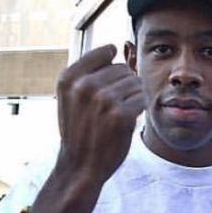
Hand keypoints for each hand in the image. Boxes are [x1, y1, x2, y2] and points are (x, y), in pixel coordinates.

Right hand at [55, 44, 145, 186]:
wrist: (81, 165)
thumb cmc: (80, 130)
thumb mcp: (71, 96)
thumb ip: (87, 72)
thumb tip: (114, 47)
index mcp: (69, 78)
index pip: (105, 52)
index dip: (113, 65)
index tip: (111, 81)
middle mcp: (84, 86)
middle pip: (123, 68)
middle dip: (124, 84)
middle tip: (114, 106)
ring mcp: (103, 100)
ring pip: (135, 83)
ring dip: (133, 97)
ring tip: (119, 113)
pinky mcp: (121, 115)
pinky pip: (142, 99)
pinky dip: (139, 109)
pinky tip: (127, 120)